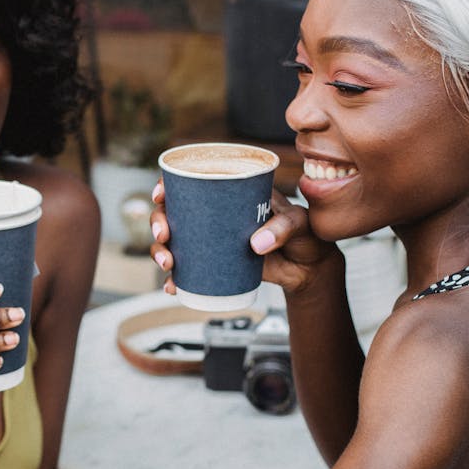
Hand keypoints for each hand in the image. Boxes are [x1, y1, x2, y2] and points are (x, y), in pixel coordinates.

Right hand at [149, 182, 338, 295]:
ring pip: (174, 242)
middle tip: (164, 236)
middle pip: (173, 213)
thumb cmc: (305, 234)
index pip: (192, 181)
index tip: (161, 195)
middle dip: (158, 223)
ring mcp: (212, 241)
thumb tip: (256, 244)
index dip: (168, 186)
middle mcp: (215, 214)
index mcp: (231, 192)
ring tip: (169, 266)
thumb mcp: (299, 222)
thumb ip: (282, 228)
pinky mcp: (216, 265)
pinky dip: (177, 279)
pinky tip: (173, 286)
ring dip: (161, 253)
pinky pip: (188, 270)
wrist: (309, 268)